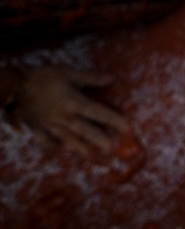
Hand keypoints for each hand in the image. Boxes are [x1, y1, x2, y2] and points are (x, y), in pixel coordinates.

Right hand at [11, 67, 130, 156]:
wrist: (13, 87)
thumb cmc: (43, 77)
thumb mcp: (69, 73)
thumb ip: (91, 78)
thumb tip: (113, 79)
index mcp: (74, 103)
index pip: (99, 113)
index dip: (114, 120)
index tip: (126, 127)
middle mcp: (64, 118)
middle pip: (86, 131)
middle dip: (99, 139)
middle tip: (111, 148)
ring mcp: (49, 125)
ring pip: (68, 139)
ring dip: (80, 147)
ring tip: (90, 155)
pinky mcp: (36, 128)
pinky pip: (46, 140)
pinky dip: (53, 145)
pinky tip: (59, 148)